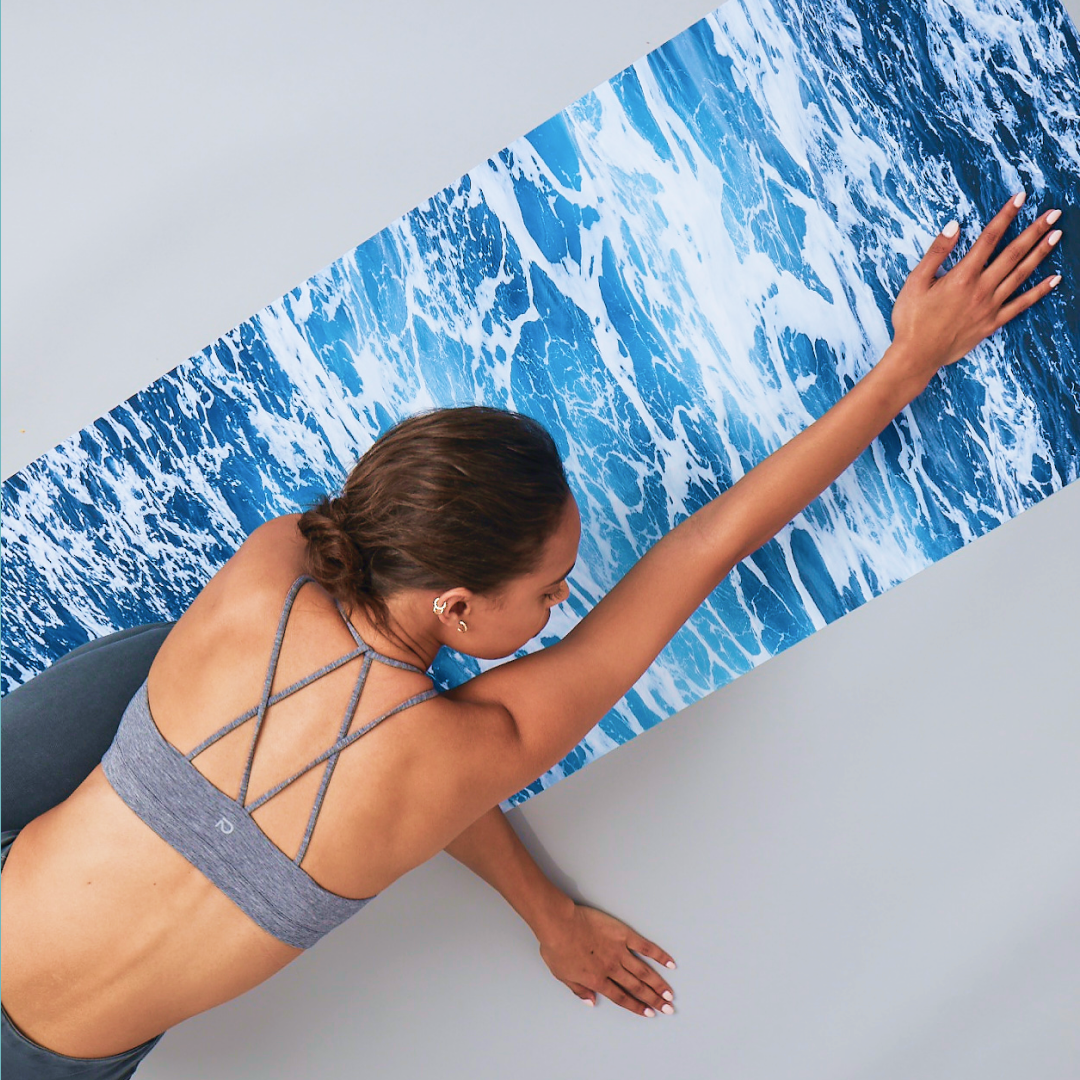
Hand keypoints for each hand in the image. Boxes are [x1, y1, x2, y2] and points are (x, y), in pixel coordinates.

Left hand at [536, 903, 676, 1016]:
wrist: (559, 923)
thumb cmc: (556, 948)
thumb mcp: (562, 975)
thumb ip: (578, 990)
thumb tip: (591, 1002)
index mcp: (597, 980)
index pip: (621, 997)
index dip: (636, 1006)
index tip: (649, 1013)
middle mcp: (611, 969)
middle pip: (636, 987)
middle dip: (653, 1000)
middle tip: (668, 1009)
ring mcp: (619, 951)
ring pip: (643, 971)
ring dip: (658, 984)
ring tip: (670, 994)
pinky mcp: (622, 934)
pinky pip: (644, 946)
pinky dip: (658, 955)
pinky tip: (669, 963)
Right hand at [888, 192, 1062, 385]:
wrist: (916, 356)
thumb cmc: (911, 320)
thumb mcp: (915, 282)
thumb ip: (936, 253)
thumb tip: (954, 226)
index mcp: (962, 276)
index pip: (988, 238)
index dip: (1006, 216)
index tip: (1020, 198)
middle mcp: (981, 289)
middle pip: (1013, 253)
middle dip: (1034, 230)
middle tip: (1053, 213)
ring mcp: (990, 306)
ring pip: (1021, 275)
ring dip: (1041, 253)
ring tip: (1057, 235)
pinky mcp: (992, 323)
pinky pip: (1022, 305)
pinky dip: (1040, 292)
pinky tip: (1055, 279)